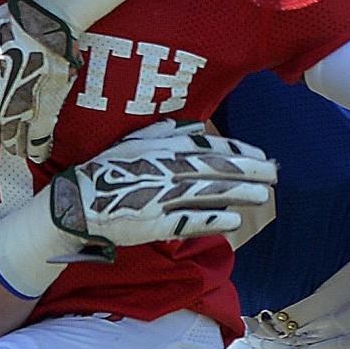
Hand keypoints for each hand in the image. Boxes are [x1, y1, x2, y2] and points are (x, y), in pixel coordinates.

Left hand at [0, 0, 80, 162]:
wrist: (40, 20)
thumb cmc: (5, 23)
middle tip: (5, 128)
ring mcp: (16, 112)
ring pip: (10, 142)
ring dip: (14, 145)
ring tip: (21, 145)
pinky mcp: (42, 113)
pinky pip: (35, 142)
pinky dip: (36, 150)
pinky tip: (39, 152)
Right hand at [49, 120, 276, 260]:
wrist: (75, 203)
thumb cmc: (103, 171)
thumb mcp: (129, 142)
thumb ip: (162, 132)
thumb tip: (194, 126)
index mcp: (158, 147)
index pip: (205, 145)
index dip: (235, 149)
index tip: (259, 153)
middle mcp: (162, 167)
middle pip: (213, 166)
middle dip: (247, 169)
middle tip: (274, 172)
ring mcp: (159, 195)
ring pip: (206, 191)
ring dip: (238, 192)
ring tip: (263, 195)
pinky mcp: (153, 222)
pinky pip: (188, 219)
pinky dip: (212, 219)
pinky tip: (235, 220)